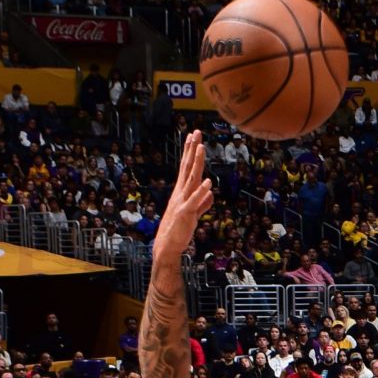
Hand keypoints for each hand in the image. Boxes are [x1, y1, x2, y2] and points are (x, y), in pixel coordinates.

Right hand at [151, 131, 214, 272]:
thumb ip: (202, 203)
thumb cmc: (178, 229)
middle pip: (188, 167)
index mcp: (183, 191)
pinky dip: (201, 192)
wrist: (168, 245)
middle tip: (196, 132)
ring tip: (201, 148)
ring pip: (191, 179)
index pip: (187, 167)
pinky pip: (195, 201)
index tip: (193, 136)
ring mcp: (183, 201)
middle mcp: (181, 193)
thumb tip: (210, 194)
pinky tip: (207, 182)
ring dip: (196, 163)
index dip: (190, 151)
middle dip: (192, 149)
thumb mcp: (193, 214)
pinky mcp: (186, 213)